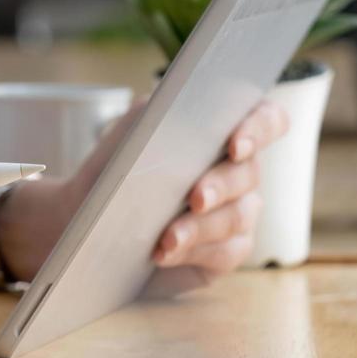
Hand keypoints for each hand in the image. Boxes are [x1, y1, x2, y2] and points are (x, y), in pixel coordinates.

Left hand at [0, 101, 290, 284]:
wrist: (89, 221)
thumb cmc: (114, 171)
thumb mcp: (130, 134)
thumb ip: (157, 113)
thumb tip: (177, 103)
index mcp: (224, 132)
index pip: (268, 120)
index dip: (260, 128)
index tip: (236, 144)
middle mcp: (239, 171)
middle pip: (249, 173)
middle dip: (220, 185)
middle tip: (195, 198)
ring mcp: (238, 212)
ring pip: (237, 216)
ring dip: (200, 226)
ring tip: (167, 237)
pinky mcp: (226, 250)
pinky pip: (226, 251)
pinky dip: (192, 251)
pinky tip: (163, 253)